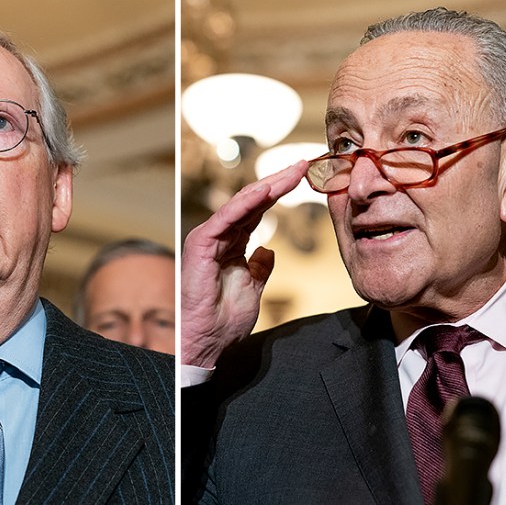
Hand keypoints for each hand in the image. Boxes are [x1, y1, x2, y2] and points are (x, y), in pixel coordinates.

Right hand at [181, 160, 309, 367]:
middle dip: (279, 182)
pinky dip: (246, 203)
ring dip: (269, 186)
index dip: (280, 193)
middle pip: (252, 201)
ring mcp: (209, 238)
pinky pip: (227, 218)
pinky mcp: (201, 244)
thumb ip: (260, 268)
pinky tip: (267, 190)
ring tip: (293, 172)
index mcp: (231, 245)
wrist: (206, 342)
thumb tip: (269, 250)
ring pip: (242, 203)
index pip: (258, 211)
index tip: (304, 178)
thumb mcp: (253, 289)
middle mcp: (219, 236)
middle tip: (304, 164)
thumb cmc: (223, 321)